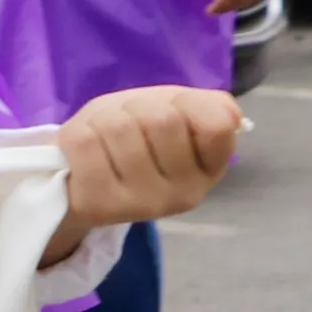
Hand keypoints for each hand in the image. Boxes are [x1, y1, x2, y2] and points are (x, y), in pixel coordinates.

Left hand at [45, 86, 242, 263]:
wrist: (83, 176)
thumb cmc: (134, 136)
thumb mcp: (174, 111)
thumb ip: (206, 107)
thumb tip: (232, 117)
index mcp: (209, 170)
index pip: (214, 124)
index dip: (183, 105)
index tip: (168, 113)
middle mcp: (184, 196)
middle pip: (161, 119)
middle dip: (137, 108)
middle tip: (127, 125)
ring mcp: (142, 206)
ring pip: (120, 127)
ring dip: (104, 119)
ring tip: (104, 139)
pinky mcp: (99, 205)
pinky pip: (85, 142)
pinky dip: (78, 133)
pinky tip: (84, 153)